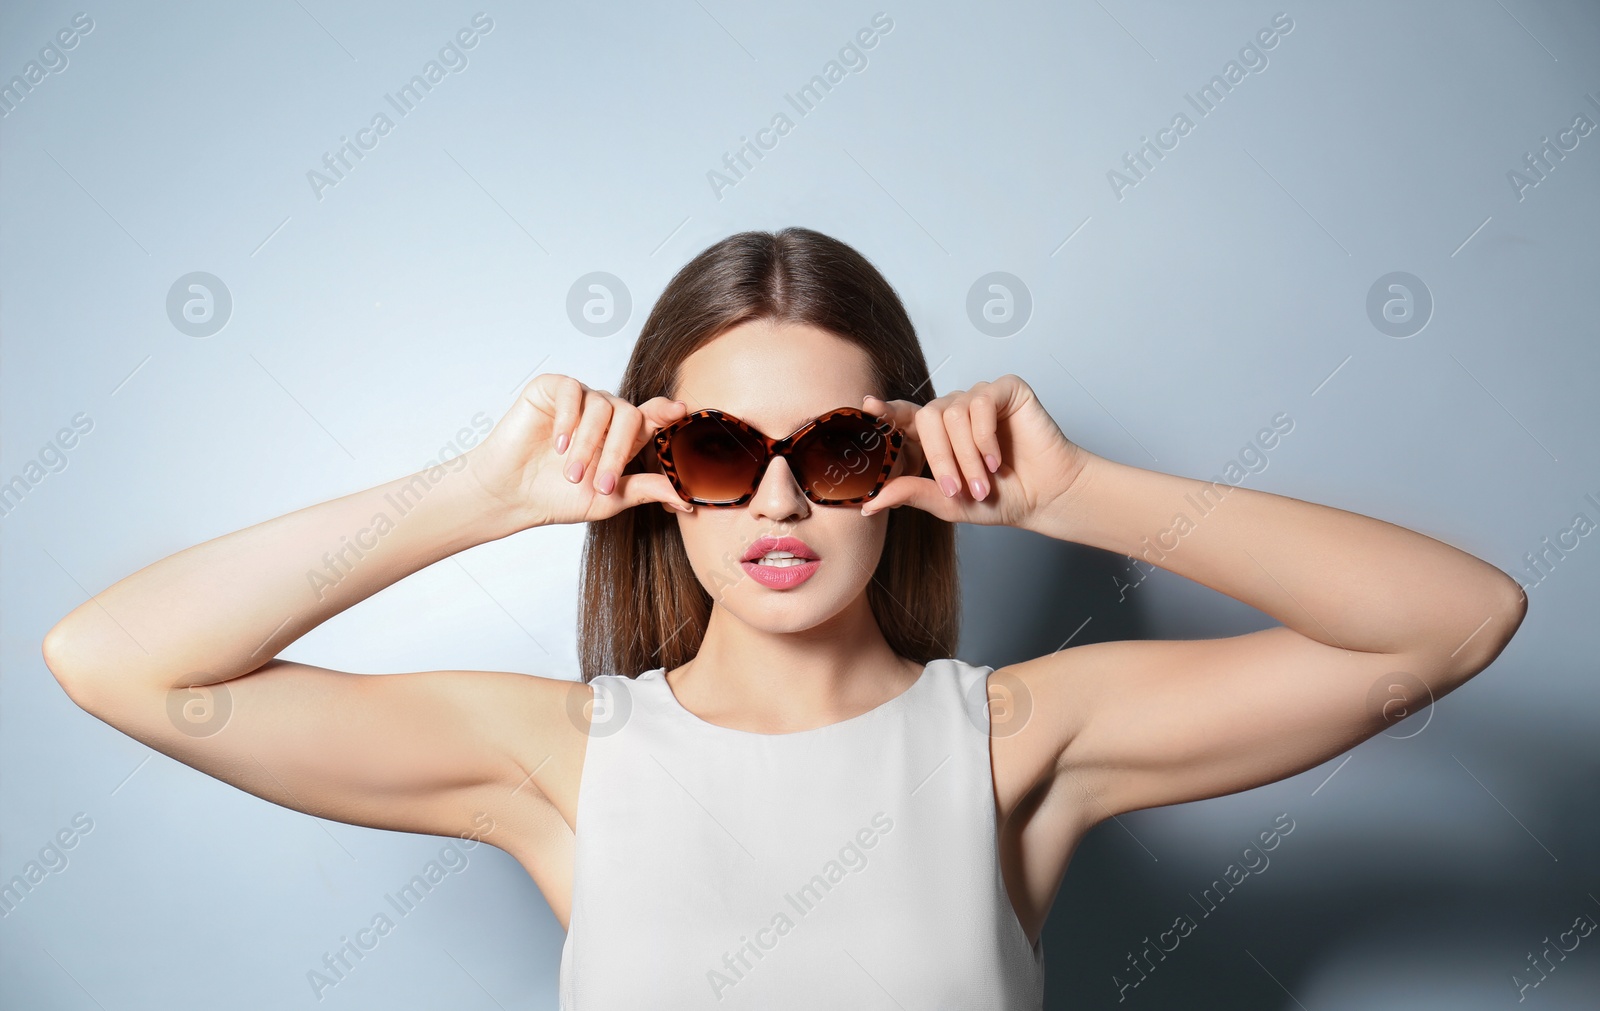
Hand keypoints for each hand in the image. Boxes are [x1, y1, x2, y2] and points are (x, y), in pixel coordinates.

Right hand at [464, 373, 694, 527]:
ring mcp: (581, 399)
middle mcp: (605, 413)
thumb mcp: (609, 498)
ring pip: (602, 406)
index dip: (666, 412)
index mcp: (623, 436)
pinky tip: (558, 443)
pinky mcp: (554, 388)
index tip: (679, 411)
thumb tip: (687, 499)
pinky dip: (569, 418)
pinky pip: (573, 391)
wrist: (513, 493)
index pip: (651, 417)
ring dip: (588, 444)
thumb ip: (646, 490)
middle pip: (630, 415)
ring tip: (570, 472)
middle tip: (600, 484)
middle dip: (617, 452)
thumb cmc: (558, 496)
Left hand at [860, 374, 1092, 527]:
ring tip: (985, 482)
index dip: (885, 410)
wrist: (1045, 495)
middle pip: (926, 418)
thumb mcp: (948, 502)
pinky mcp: (1005, 390)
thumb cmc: (999, 498)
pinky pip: (981, 403)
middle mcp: (953, 410)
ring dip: (967, 456)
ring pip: (953, 415)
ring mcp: (978, 398)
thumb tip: (870, 503)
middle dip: (940, 459)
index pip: (902, 415)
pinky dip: (985, 436)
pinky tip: (997, 458)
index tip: (868, 407)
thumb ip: (911, 495)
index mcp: (934, 433)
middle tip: (959, 490)